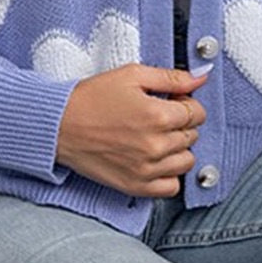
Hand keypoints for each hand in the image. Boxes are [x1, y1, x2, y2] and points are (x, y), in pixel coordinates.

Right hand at [56, 63, 207, 197]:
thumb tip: (201, 76)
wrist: (59, 125)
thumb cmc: (92, 97)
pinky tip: (155, 159)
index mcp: (159, 116)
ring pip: (186, 161)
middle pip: (192, 135)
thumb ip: (171, 77)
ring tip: (157, 136)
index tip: (172, 99)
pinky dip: (168, 174)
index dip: (186, 102)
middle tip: (159, 114)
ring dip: (178, 148)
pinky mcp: (135, 186)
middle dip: (181, 122)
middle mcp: (157, 146)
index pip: (197, 112)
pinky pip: (171, 188)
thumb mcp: (132, 75)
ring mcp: (147, 169)